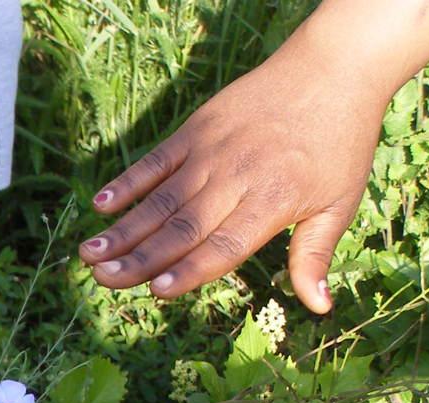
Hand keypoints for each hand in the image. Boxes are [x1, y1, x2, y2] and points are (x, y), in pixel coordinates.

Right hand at [78, 46, 380, 313]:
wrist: (333, 68)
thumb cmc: (340, 143)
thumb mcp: (340, 203)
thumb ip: (314, 255)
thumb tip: (319, 307)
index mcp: (273, 202)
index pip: (225, 244)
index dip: (191, 270)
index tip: (158, 291)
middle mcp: (237, 178)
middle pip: (182, 227)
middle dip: (140, 258)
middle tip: (103, 282)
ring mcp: (211, 152)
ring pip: (161, 199)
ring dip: (123, 229)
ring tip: (89, 255)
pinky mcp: (196, 129)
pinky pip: (156, 161)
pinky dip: (128, 182)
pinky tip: (100, 204)